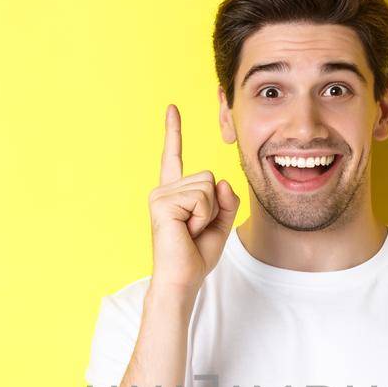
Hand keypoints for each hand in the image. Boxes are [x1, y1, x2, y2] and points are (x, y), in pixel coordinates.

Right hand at [148, 103, 238, 294]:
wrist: (182, 279)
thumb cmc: (196, 255)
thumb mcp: (221, 223)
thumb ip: (227, 200)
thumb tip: (220, 180)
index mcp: (175, 192)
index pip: (174, 156)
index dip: (174, 131)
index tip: (172, 108)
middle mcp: (164, 189)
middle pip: (208, 177)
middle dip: (214, 205)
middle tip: (196, 229)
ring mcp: (161, 195)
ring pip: (207, 187)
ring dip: (208, 213)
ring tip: (190, 231)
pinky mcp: (162, 202)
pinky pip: (201, 198)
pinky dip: (202, 217)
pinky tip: (186, 230)